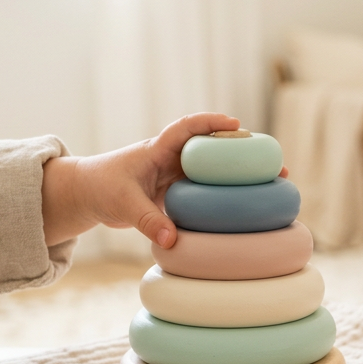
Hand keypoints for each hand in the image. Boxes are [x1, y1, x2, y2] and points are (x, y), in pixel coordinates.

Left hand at [40, 113, 287, 247]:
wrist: (88, 195)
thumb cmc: (102, 188)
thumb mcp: (123, 204)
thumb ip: (147, 221)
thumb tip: (173, 240)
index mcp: (158, 148)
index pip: (187, 128)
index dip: (212, 124)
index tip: (237, 125)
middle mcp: (173, 157)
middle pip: (214, 147)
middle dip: (244, 151)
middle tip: (273, 162)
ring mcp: (178, 174)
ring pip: (216, 169)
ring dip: (242, 174)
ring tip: (274, 183)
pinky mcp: (179, 191)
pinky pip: (208, 190)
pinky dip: (227, 195)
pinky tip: (249, 206)